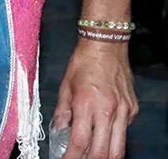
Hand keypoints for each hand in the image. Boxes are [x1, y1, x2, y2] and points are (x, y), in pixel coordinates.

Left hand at [53, 40, 137, 158]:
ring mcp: (123, 111)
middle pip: (102, 152)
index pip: (79, 142)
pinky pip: (125, 131)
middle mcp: (107, 111)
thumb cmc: (83, 62)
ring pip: (118, 148)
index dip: (72, 158)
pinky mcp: (132, 109)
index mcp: (86, 104)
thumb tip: (59, 129)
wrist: (106, 45)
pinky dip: (115, 137)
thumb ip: (62, 111)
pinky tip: (106, 132)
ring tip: (96, 157)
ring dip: (107, 157)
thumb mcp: (65, 85)